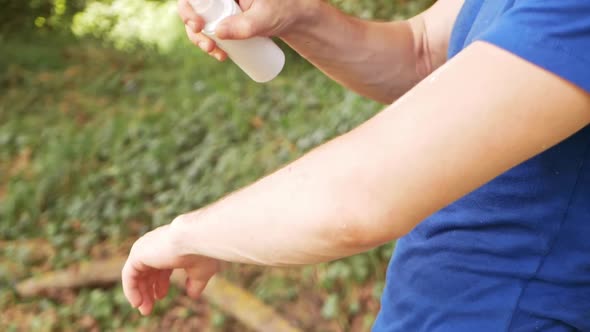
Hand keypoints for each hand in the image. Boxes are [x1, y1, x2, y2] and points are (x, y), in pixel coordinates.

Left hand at [121, 224, 219, 315]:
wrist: (195, 239)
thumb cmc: (202, 252)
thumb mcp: (200, 271)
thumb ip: (195, 283)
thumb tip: (193, 295)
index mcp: (169, 246)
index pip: (160, 265)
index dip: (160, 282)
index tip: (161, 297)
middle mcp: (155, 245)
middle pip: (147, 271)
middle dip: (148, 290)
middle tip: (148, 309)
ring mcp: (145, 248)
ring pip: (137, 274)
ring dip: (140, 293)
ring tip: (145, 310)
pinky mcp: (137, 254)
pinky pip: (129, 275)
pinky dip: (131, 290)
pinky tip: (137, 303)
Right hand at [177, 0, 314, 60]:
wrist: (294, 18)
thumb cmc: (282, 11)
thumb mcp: (264, 18)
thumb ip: (245, 24)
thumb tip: (218, 33)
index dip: (188, 9)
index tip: (198, 26)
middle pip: (193, 9)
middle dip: (194, 31)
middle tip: (208, 47)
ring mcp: (222, 7)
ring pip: (199, 21)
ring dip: (200, 40)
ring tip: (217, 54)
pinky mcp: (226, 19)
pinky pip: (209, 29)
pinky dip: (209, 43)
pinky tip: (217, 54)